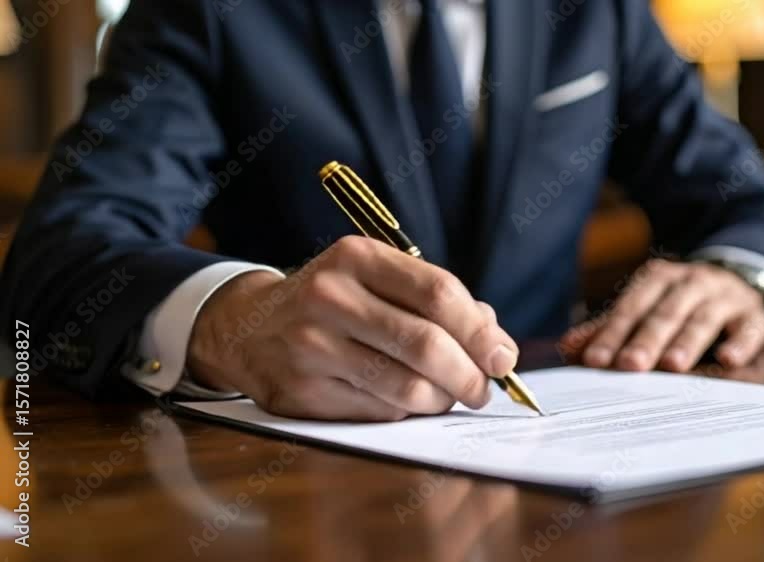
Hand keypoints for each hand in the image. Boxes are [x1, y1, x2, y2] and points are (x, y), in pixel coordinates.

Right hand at [186, 236, 518, 420]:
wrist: (250, 327)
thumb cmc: (336, 302)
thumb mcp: (379, 278)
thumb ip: (439, 300)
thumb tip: (496, 343)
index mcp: (357, 257)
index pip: (438, 293)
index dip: (480, 331)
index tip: (503, 357)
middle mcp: (329, 297)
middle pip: (426, 344)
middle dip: (470, 375)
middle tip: (485, 389)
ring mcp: (311, 346)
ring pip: (406, 387)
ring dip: (441, 400)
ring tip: (448, 396)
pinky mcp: (301, 391)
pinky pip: (378, 412)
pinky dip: (405, 412)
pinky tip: (404, 401)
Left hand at [560, 260, 763, 371]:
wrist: (737, 281)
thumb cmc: (678, 303)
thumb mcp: (644, 308)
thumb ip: (609, 328)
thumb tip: (567, 347)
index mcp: (658, 279)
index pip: (631, 306)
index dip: (612, 333)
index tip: (595, 361)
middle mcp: (691, 282)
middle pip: (665, 312)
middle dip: (646, 340)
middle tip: (629, 366)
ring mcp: (724, 297)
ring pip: (704, 318)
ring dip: (687, 341)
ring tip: (672, 366)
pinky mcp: (753, 315)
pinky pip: (749, 328)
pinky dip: (740, 343)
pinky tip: (729, 360)